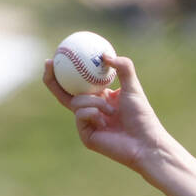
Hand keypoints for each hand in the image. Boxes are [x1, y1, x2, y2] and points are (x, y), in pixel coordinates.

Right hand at [43, 54, 166, 171]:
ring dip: (94, 102)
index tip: (59, 52)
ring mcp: (87, 124)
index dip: (66, 70)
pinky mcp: (85, 136)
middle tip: (49, 63)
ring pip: (76, 102)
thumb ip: (123, 68)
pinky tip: (105, 122)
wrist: (146, 143)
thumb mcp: (133, 87)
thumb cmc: (143, 117)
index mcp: (100, 99)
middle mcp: (91, 111)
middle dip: (52, 78)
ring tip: (112, 112)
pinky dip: (92, 113)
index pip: (78, 83)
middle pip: (64, 93)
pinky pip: (80, 115)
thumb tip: (104, 54)